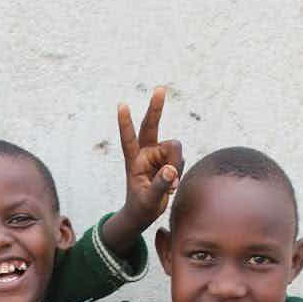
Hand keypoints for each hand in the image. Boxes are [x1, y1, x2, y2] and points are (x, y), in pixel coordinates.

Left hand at [117, 86, 183, 224]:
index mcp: (133, 160)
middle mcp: (145, 153)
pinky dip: (179, 172)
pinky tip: (172, 184)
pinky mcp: (169, 160)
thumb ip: (160, 185)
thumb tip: (172, 170)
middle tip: (160, 88)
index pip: (128, 139)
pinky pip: (181, 159)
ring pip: (175, 149)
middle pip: (151, 126)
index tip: (121, 105)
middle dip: (156, 108)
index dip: (126, 123)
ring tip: (170, 186)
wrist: (144, 213)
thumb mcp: (148, 200)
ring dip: (177, 165)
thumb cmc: (141, 207)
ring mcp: (158, 155)